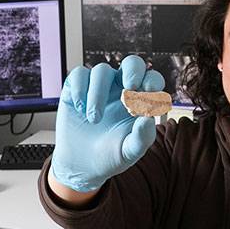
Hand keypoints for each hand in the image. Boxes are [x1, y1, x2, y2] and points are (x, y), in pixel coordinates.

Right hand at [50, 55, 164, 192]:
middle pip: (132, 63)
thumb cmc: (110, 155)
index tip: (148, 96)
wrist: (82, 165)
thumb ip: (142, 138)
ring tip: (94, 119)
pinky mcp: (77, 88)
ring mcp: (99, 87)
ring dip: (98, 93)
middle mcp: (121, 88)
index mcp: (140, 100)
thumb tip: (148, 119)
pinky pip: (79, 74)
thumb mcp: (129, 152)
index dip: (152, 83)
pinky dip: (80, 89)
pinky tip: (80, 109)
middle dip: (133, 70)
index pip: (152, 80)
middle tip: (130, 87)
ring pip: (102, 71)